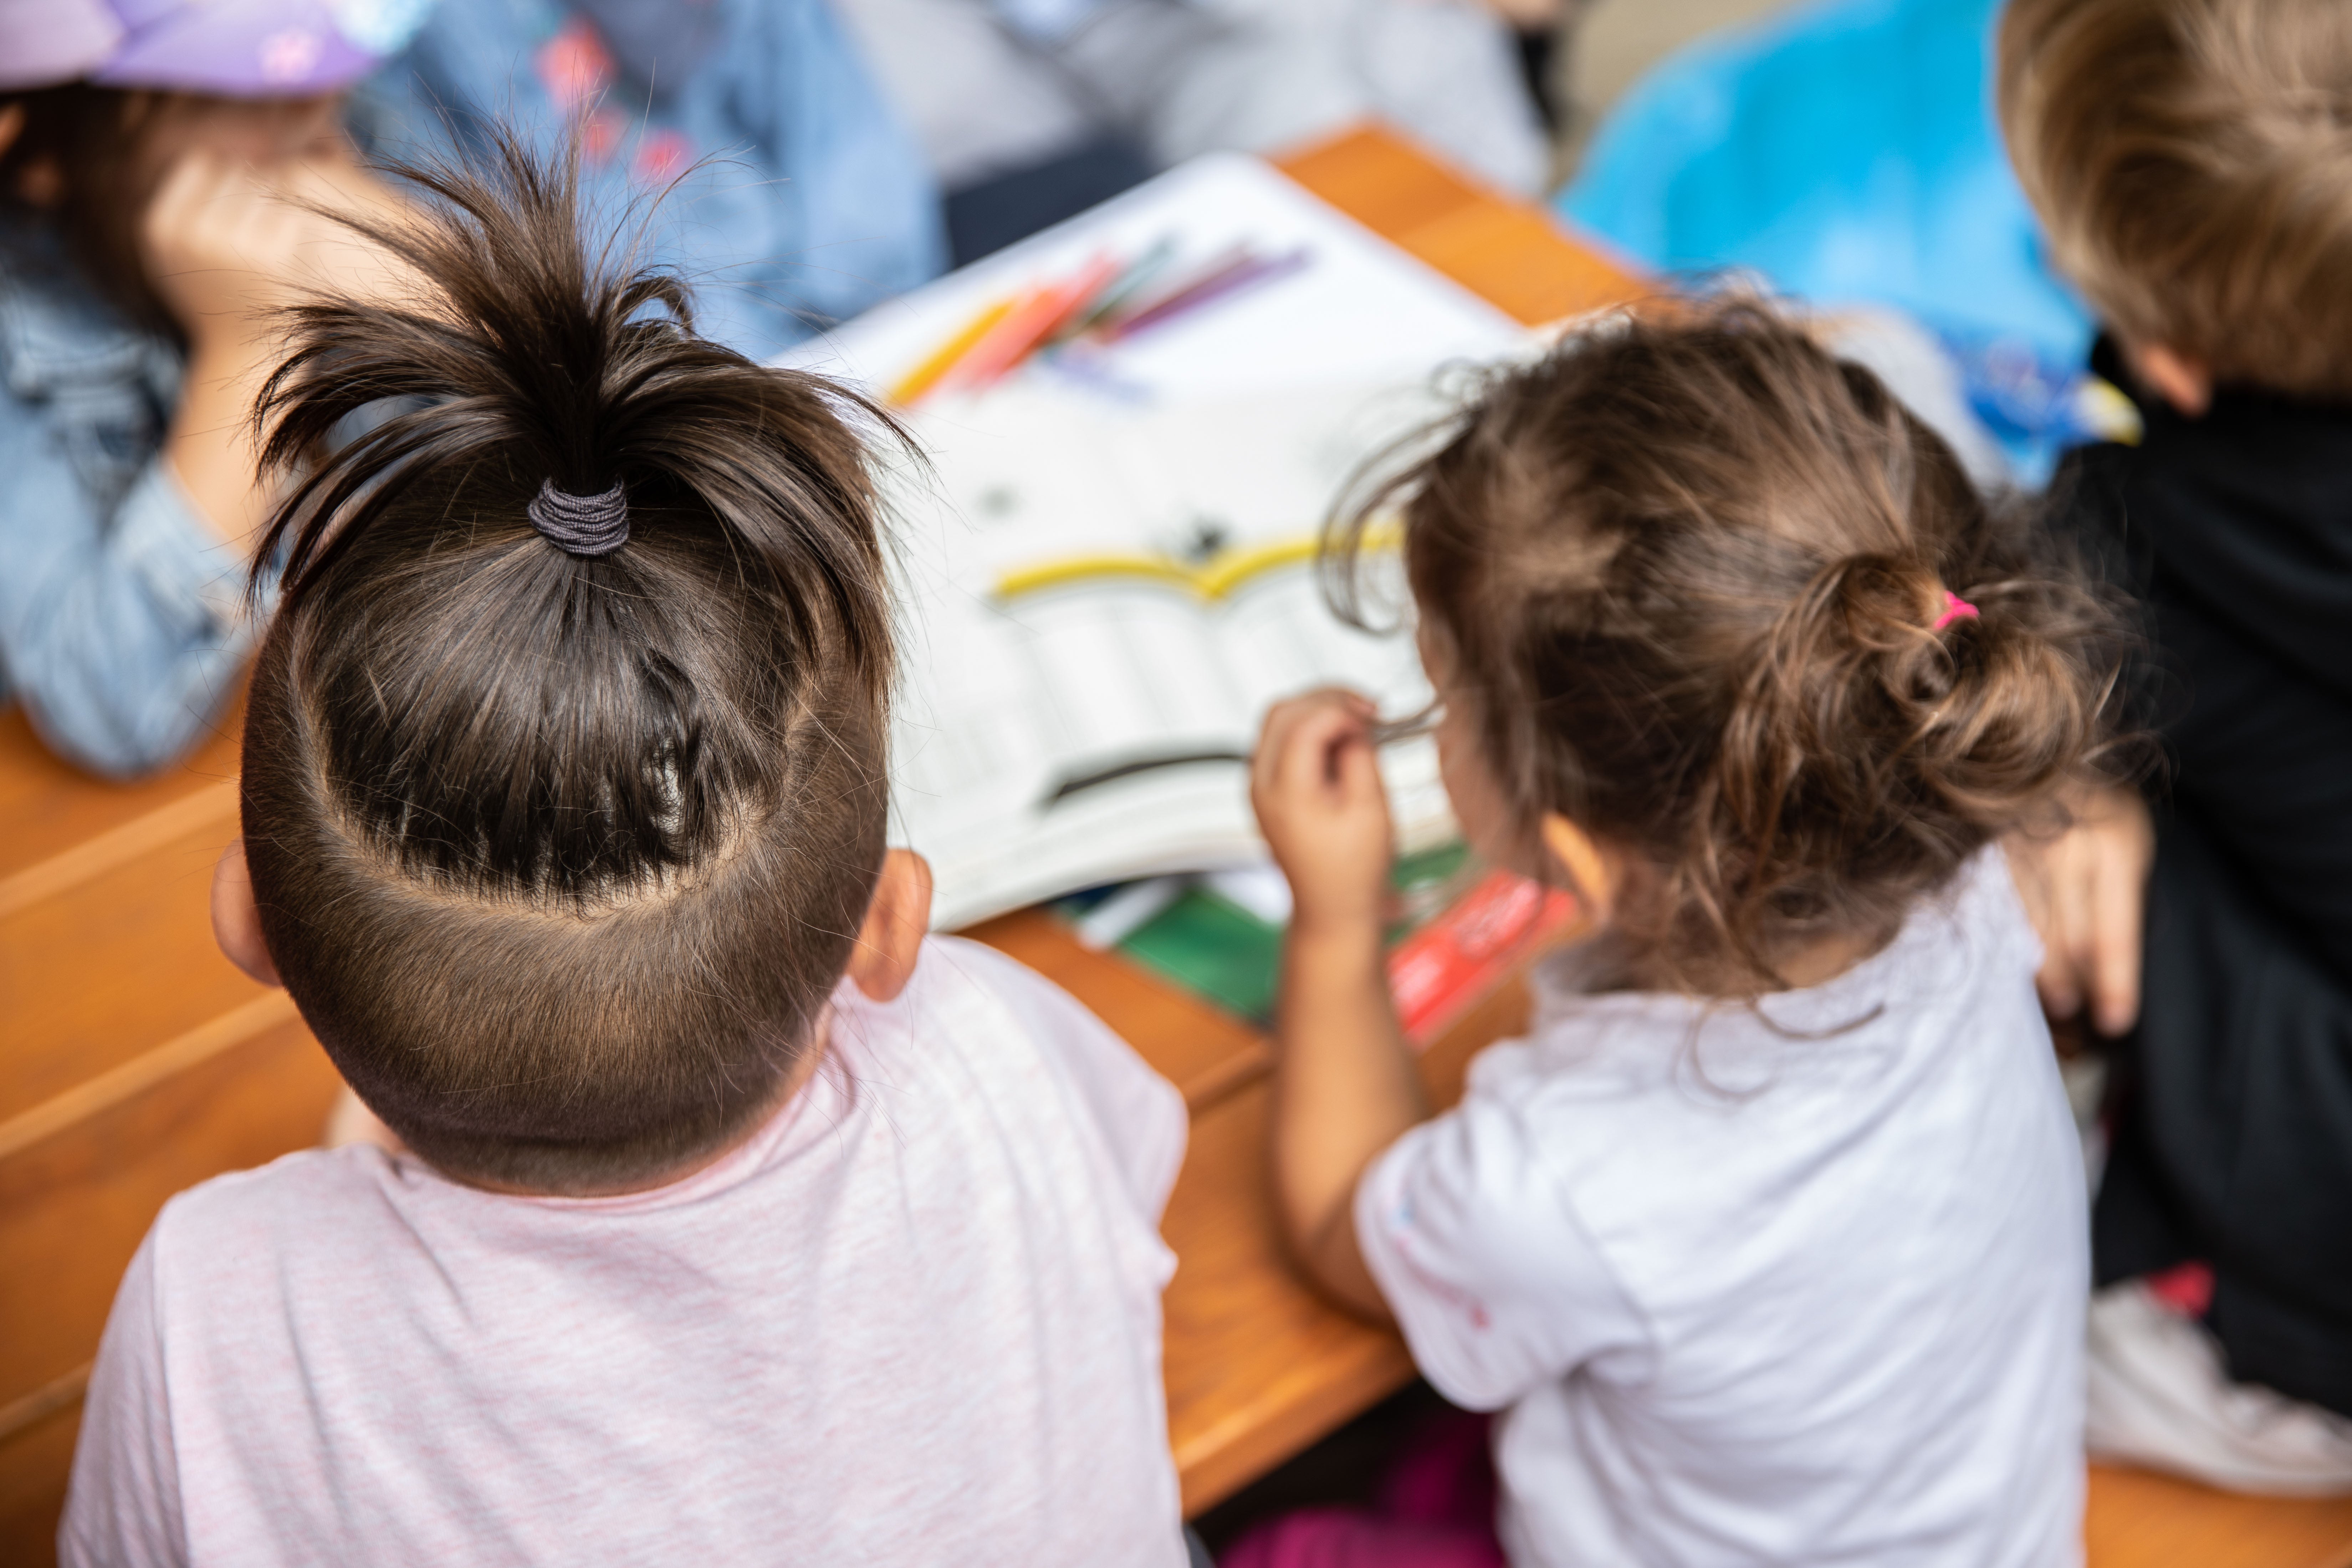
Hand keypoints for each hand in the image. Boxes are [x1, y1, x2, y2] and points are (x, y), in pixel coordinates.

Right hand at [141, 146, 414, 351]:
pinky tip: (293, 247)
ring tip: (274, 232)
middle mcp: (190, 232)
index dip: (225, 172)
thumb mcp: (176, 253)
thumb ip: (182, 203)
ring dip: (279, 199)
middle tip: (264, 214)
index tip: (240, 193)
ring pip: (266, 186)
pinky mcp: (272, 257)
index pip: (198, 163)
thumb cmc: (213, 298)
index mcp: (160, 226)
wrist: (244, 357)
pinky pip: (293, 214)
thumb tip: (207, 141)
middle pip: (235, 170)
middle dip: (254, 184)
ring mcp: (231, 244)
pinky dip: (299, 223)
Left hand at [1251, 690, 1393, 934]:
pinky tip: (1340, 740)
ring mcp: (1258, 787)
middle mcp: (1261, 785)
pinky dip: (1308, 730)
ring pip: (1277, 721)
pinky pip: (1279, 741)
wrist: (1331, 909)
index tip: (1375, 716)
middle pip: (1283, 711)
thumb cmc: (1355, 869)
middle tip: (1368, 708)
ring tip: (1357, 720)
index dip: (1343, 708)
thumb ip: (1360, 756)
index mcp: (1286, 793)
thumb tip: (1353, 721)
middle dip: (1327, 699)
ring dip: (1317, 710)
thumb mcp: (1371, 808)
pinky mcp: (1265, 790)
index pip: (1306, 722)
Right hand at [2004, 785, 2153, 1035]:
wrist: (2024, 741)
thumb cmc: (2088, 802)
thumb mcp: (2122, 837)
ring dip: (2040, 973)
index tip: (2116, 1022)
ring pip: (2028, 930)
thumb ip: (2117, 895)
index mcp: (2117, 843)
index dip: (2116, 983)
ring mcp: (2019, 844)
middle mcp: (2068, 845)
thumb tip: (2103, 968)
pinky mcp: (1980, 846)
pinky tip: (2009, 958)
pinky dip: (2004, 940)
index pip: (2113, 934)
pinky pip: (1993, 909)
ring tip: (2053, 1001)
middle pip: (2069, 941)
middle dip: (2073, 986)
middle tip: (2074, 1014)